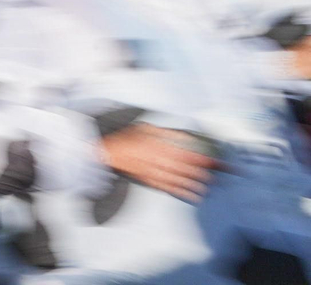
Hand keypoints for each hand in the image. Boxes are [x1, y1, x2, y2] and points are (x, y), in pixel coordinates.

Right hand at [101, 125, 215, 200]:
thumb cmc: (127, 139)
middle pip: (184, 167)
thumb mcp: (146, 128)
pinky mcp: (150, 181)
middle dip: (201, 172)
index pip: (185, 152)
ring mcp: (155, 173)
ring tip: (207, 187)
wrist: (109, 154)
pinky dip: (181, 193)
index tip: (213, 160)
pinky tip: (191, 196)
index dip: (200, 157)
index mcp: (159, 146)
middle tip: (216, 176)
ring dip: (194, 184)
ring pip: (178, 179)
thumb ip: (166, 133)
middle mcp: (158, 160)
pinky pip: (168, 188)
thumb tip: (185, 136)